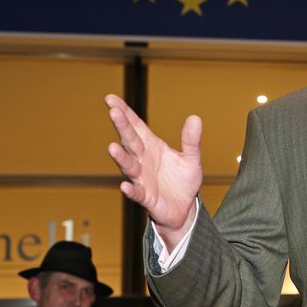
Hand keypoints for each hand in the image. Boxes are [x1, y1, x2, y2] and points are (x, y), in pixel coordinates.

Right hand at [105, 94, 202, 248]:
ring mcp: (142, 178)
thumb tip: (195, 118)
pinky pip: (137, 193)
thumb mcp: (191, 159)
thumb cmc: (183, 181)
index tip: (111, 98)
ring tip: (113, 147)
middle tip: (113, 111)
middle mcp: (142, 160)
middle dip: (122, 127)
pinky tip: (125, 186)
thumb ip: (191, 140)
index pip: (136, 126)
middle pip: (130, 141)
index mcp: (152, 147)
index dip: (124, 112)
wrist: (184, 208)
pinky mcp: (146, 197)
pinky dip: (131, 189)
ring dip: (121, 157)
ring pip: (129, 165)